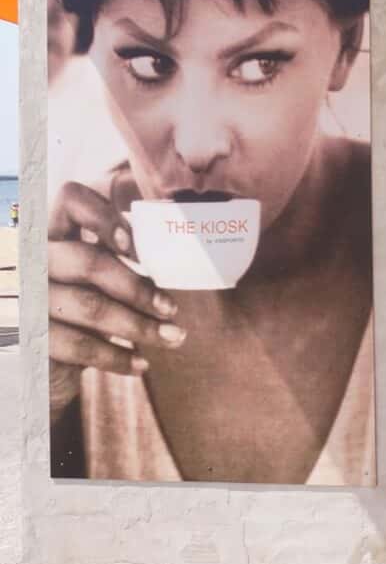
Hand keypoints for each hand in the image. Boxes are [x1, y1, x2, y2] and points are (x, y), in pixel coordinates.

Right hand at [47, 182, 185, 420]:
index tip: (136, 246)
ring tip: (174, 337)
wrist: (45, 362)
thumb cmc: (83, 308)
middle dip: (138, 287)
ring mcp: (28, 297)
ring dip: (140, 326)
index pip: (70, 199)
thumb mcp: (98, 277)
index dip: (104, 216)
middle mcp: (34, 259)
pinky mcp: (29, 335)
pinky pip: (78, 346)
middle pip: (89, 261)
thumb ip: (120, 257)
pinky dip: (116, 357)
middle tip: (172, 308)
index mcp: (54, 232)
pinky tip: (141, 364)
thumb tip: (179, 251)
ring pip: (89, 306)